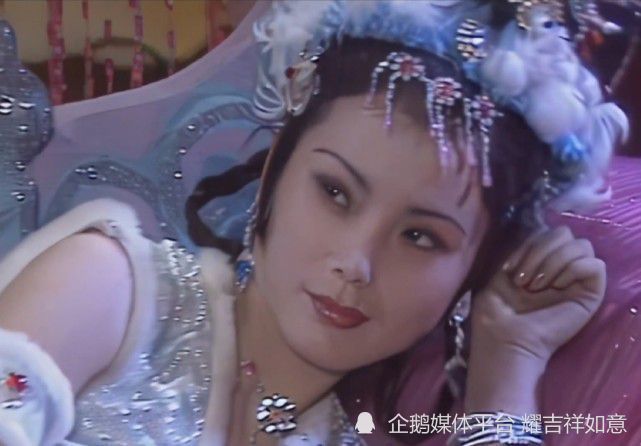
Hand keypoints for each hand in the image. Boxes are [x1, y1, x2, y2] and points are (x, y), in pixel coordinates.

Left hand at [472, 225, 606, 362]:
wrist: (506, 341)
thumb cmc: (496, 316)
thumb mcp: (499, 277)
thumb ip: (519, 254)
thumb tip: (535, 236)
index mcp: (539, 265)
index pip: (546, 233)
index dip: (528, 244)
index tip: (510, 270)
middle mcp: (560, 270)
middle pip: (565, 233)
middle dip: (541, 249)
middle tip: (524, 280)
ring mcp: (576, 282)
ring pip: (582, 245)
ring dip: (554, 260)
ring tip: (537, 286)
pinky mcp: (591, 294)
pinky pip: (596, 266)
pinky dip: (573, 270)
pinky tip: (557, 287)